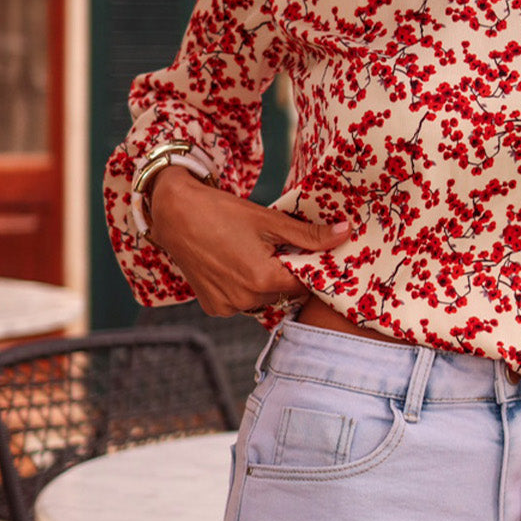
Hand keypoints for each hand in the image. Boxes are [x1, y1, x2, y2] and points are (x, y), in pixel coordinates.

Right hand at [145, 166, 351, 316]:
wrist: (174, 214)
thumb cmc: (223, 212)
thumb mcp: (270, 221)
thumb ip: (309, 235)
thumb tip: (346, 233)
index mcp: (264, 280)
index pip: (305, 284)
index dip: (309, 267)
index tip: (307, 252)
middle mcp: (246, 300)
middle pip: (284, 293)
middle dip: (286, 274)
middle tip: (277, 248)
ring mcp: (227, 307)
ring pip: (264, 299)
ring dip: (266, 283)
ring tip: (253, 255)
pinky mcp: (213, 307)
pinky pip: (242, 302)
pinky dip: (245, 288)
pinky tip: (235, 265)